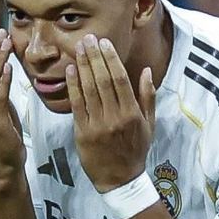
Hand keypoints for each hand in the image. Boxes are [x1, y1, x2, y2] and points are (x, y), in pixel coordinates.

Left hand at [67, 35, 154, 191]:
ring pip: (89, 90)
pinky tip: (70, 70)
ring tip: (78, 48)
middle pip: (103, 81)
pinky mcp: (82, 132)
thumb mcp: (149, 124)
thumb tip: (146, 71)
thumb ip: (147, 97)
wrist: (119, 179)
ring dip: (83, 66)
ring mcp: (97, 124)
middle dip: (95, 57)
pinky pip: (76, 104)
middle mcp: (115, 117)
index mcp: (132, 113)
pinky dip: (73, 86)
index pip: (120, 80)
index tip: (104, 43)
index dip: (111, 59)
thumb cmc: (135, 149)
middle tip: (88, 38)